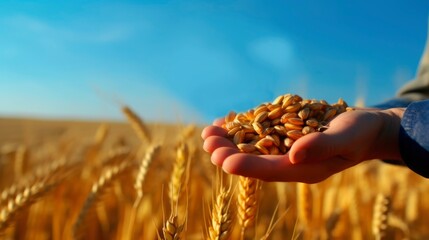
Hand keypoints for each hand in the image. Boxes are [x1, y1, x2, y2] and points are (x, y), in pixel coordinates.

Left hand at [201, 108, 403, 182]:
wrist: (365, 128)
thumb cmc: (360, 133)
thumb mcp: (346, 138)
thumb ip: (322, 146)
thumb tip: (294, 154)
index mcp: (303, 169)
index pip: (269, 170)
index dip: (246, 166)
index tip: (223, 161)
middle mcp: (289, 162)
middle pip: (254, 160)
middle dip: (229, 152)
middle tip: (207, 143)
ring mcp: (285, 149)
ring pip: (251, 147)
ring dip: (229, 140)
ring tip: (208, 132)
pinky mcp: (283, 136)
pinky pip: (258, 134)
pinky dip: (241, 128)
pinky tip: (225, 121)